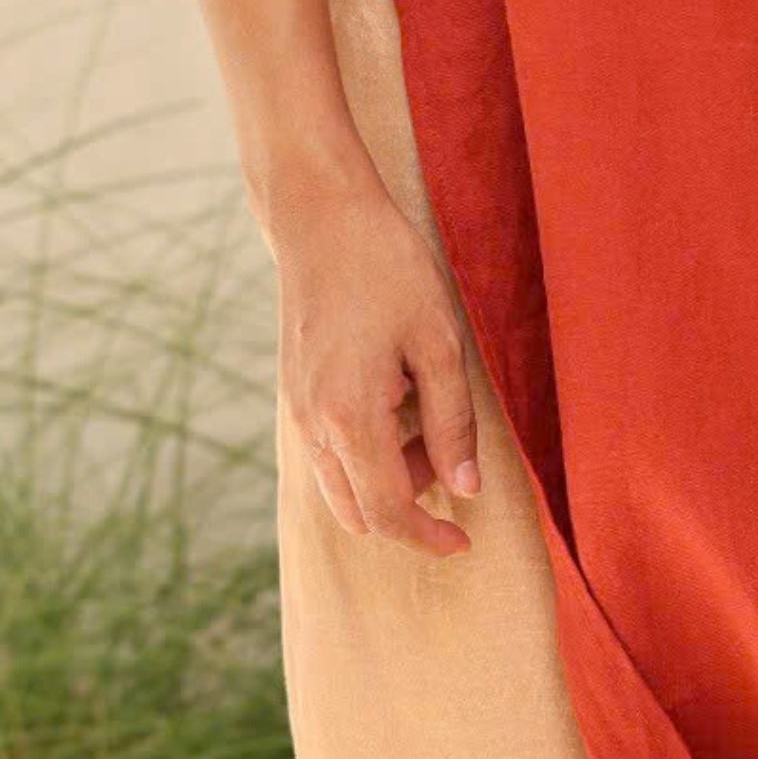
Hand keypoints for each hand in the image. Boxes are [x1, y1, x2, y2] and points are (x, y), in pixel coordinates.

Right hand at [277, 174, 483, 555]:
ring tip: (427, 418)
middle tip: (450, 460)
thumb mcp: (438, 343)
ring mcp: (296, 410)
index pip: (389, 511)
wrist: (321, 217)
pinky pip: (327, 453)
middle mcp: (313, 425)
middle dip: (409, 508)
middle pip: (359, 512)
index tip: (465, 541)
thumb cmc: (387, 269)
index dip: (429, 536)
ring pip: (339, 487)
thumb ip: (451, 423)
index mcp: (350, 417)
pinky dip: (364, 454)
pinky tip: (397, 403)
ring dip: (385, 480)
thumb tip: (464, 488)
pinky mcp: (292, 392)